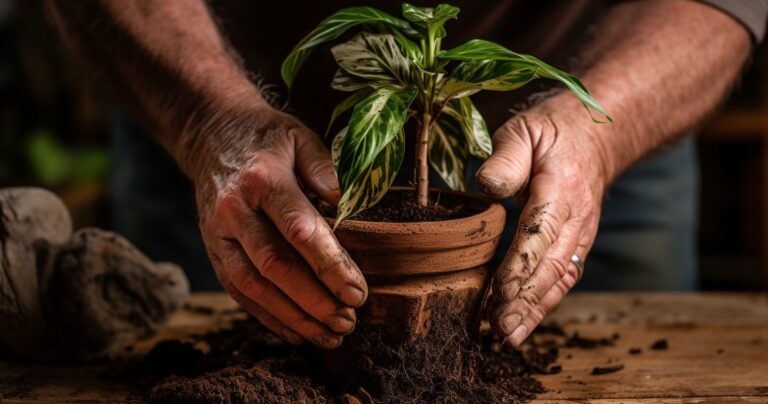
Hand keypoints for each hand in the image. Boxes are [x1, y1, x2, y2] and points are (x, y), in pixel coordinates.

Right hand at [189, 102, 367, 348]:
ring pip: (254, 287)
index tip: (357, 292)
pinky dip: (268, 317)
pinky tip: (298, 333)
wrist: (211, 135)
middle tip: (348, 322)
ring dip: (293, 317)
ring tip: (330, 337)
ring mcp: (219, 234)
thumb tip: (348, 202)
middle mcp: (235, 210)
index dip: (330, 265)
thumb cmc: (267, 139)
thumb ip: (325, 168)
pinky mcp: (213, 252)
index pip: (298, 230)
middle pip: (275, 266)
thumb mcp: (300, 137)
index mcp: (262, 179)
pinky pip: (238, 292)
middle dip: (314, 300)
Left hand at [475, 96, 610, 346]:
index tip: (501, 290)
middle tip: (500, 327)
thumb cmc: (552, 131)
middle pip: (553, 264)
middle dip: (526, 299)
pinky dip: (545, 303)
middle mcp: (578, 216)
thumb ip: (506, 158)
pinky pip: (564, 278)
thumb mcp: (524, 130)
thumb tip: (487, 186)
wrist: (598, 135)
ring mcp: (582, 233)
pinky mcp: (579, 243)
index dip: (521, 263)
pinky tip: (524, 323)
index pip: (541, 230)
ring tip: (510, 336)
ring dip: (536, 310)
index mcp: (562, 187)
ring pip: (561, 278)